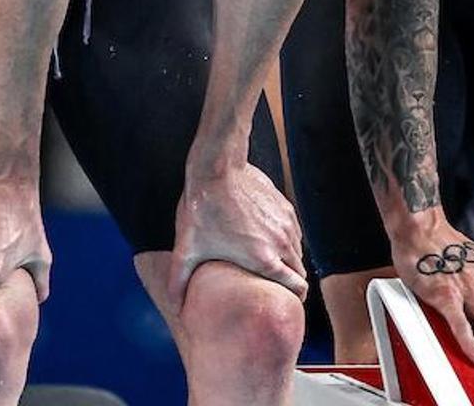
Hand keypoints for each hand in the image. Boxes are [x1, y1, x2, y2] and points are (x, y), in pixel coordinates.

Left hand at [168, 161, 307, 309]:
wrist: (217, 169)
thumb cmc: (201, 210)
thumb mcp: (187, 249)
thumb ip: (179, 281)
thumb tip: (173, 306)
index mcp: (264, 260)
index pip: (298, 287)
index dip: (295, 297)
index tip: (285, 301)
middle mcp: (282, 243)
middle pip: (300, 271)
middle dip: (292, 282)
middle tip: (275, 287)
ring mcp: (286, 223)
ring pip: (298, 251)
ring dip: (289, 260)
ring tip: (271, 264)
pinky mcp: (286, 207)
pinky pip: (294, 232)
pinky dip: (286, 241)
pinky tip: (268, 240)